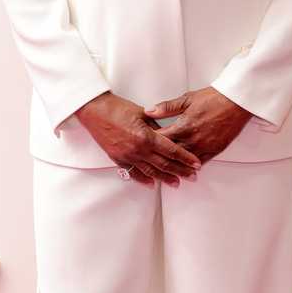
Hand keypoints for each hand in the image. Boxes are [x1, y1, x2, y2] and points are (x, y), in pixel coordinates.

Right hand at [75, 91, 201, 187]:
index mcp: (146, 136)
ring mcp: (127, 156)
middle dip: (181, 171)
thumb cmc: (117, 108)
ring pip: (151, 171)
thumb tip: (169, 133)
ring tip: (177, 183)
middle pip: (164, 164)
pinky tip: (152, 184)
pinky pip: (133, 173)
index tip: (196, 164)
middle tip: (192, 176)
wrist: (95, 111)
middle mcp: (138, 149)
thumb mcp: (142, 113)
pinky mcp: (118, 159)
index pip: (172, 150)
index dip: (185, 158)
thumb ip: (157, 125)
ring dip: (165, 178)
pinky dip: (144, 179)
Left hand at [144, 87, 252, 162]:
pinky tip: (185, 171)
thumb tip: (149, 111)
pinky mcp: (214, 150)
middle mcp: (193, 139)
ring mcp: (204, 147)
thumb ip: (167, 107)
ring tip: (164, 173)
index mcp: (184, 126)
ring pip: (184, 162)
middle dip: (159, 159)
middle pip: (171, 154)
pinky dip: (190, 168)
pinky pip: (200, 164)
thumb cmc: (214, 98)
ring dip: (174, 167)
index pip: (161, 139)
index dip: (150, 143)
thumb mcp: (187, 99)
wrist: (236, 102)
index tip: (142, 145)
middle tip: (149, 163)